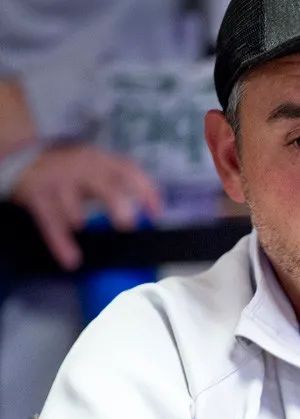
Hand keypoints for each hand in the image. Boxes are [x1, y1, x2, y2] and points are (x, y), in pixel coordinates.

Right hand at [12, 144, 161, 269]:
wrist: (24, 158)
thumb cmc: (71, 171)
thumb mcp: (96, 170)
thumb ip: (120, 186)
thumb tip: (151, 215)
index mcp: (100, 160)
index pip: (127, 169)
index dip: (145, 189)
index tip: (156, 214)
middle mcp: (81, 167)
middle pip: (100, 181)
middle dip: (114, 201)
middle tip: (126, 223)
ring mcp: (58, 180)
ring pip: (68, 197)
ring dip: (76, 212)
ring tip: (83, 226)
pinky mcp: (37, 196)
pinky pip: (49, 221)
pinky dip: (60, 241)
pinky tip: (71, 260)